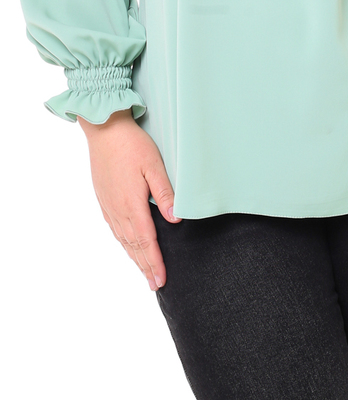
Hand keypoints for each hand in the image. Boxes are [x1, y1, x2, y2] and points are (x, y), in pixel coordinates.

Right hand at [77, 109, 181, 291]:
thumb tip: (176, 220)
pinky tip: (128, 246)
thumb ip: (165, 193)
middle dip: (146, 266)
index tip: (162, 279)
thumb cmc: (132, 144)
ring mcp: (109, 206)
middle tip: (156, 285)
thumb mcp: (154, 165)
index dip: (155, 262)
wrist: (104, 130)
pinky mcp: (104, 199)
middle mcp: (118, 210)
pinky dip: (124, 243)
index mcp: (132, 204)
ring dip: (134, 258)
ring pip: (123, 240)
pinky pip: (115, 229)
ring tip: (144, 272)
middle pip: (134, 246)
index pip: (147, 241)